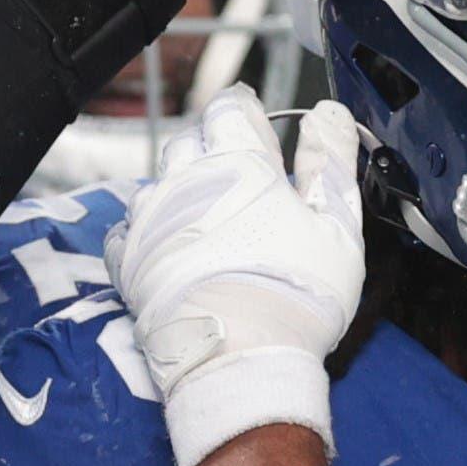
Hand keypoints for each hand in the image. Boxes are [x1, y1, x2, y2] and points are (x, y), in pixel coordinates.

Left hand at [107, 88, 364, 465]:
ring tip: (212, 223)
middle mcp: (185, 179)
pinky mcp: (128, 260)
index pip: (230, 106)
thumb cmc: (297, 294)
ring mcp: (151, 218)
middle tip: (244, 184)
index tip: (262, 135)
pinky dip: (151, 231)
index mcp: (239, 160)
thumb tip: (330, 114)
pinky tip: (174, 251)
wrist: (237, 359)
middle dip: (214, 150)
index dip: (248, 115)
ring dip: (182, 190)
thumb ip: (332, 162)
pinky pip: (130, 228)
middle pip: (191, 140)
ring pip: (159, 181)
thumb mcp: (337, 224)